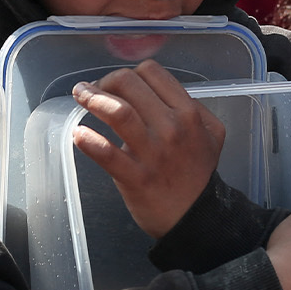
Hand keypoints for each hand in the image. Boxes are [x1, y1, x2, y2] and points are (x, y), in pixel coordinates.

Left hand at [70, 60, 225, 239]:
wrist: (197, 217)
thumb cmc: (199, 174)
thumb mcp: (212, 134)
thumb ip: (196, 108)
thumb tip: (166, 93)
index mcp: (188, 113)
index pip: (151, 72)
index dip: (129, 73)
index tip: (117, 85)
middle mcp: (171, 127)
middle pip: (128, 84)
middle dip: (105, 82)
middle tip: (93, 91)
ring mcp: (152, 153)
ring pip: (117, 112)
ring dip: (91, 98)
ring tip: (80, 97)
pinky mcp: (135, 176)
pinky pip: (107, 153)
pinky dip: (88, 140)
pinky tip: (78, 134)